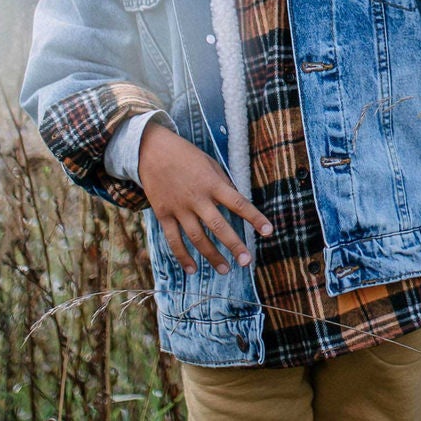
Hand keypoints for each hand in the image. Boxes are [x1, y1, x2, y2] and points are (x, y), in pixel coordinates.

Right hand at [136, 122, 271, 271]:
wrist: (152, 150)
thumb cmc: (186, 156)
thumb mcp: (210, 164)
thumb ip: (223, 184)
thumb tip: (236, 203)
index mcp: (212, 183)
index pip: (239, 203)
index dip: (255, 218)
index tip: (268, 231)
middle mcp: (197, 198)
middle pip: (218, 226)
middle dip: (234, 245)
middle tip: (246, 261)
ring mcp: (179, 208)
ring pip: (197, 237)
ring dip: (211, 256)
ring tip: (225, 270)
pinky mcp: (163, 214)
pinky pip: (174, 239)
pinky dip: (182, 256)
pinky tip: (192, 269)